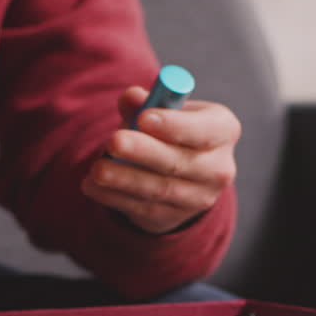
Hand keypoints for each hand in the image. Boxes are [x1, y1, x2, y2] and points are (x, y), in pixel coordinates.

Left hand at [81, 86, 240, 233]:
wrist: (181, 174)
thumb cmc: (171, 131)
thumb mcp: (164, 111)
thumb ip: (146, 102)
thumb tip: (131, 98)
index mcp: (223, 130)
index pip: (204, 130)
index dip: (175, 125)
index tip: (144, 118)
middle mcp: (218, 167)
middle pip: (179, 162)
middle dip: (144, 151)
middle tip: (114, 141)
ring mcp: (198, 198)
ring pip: (159, 188)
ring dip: (124, 178)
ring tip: (98, 168)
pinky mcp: (172, 217)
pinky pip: (142, 208)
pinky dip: (114, 197)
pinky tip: (93, 185)